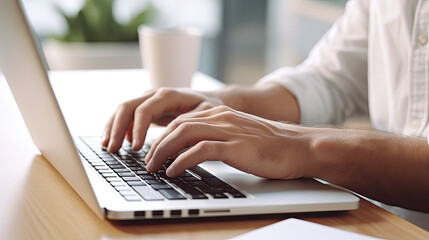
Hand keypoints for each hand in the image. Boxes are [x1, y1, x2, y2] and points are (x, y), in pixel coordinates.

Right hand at [102, 88, 223, 152]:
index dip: (137, 129)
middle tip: (113, 150)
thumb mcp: (206, 115)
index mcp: (168, 95)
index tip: (135, 147)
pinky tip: (116, 143)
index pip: (145, 110)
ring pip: (123, 110)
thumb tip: (175, 146)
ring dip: (112, 128)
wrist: (211, 99)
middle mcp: (154, 95)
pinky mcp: (146, 108)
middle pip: (127, 107)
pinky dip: (117, 127)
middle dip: (117, 128)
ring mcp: (148, 100)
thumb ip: (190, 126)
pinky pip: (126, 115)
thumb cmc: (210, 107)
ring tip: (107, 147)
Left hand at [145, 106, 310, 178]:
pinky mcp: (234, 146)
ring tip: (153, 167)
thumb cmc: (271, 146)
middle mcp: (221, 117)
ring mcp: (228, 130)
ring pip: (184, 134)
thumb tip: (197, 152)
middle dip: (158, 144)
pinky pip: (200, 150)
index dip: (164, 135)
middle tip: (147, 161)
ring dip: (163, 151)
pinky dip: (182, 160)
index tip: (154, 150)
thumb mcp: (239, 136)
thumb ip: (219, 138)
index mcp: (221, 114)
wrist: (299, 147)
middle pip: (178, 125)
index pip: (182, 120)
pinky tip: (172, 171)